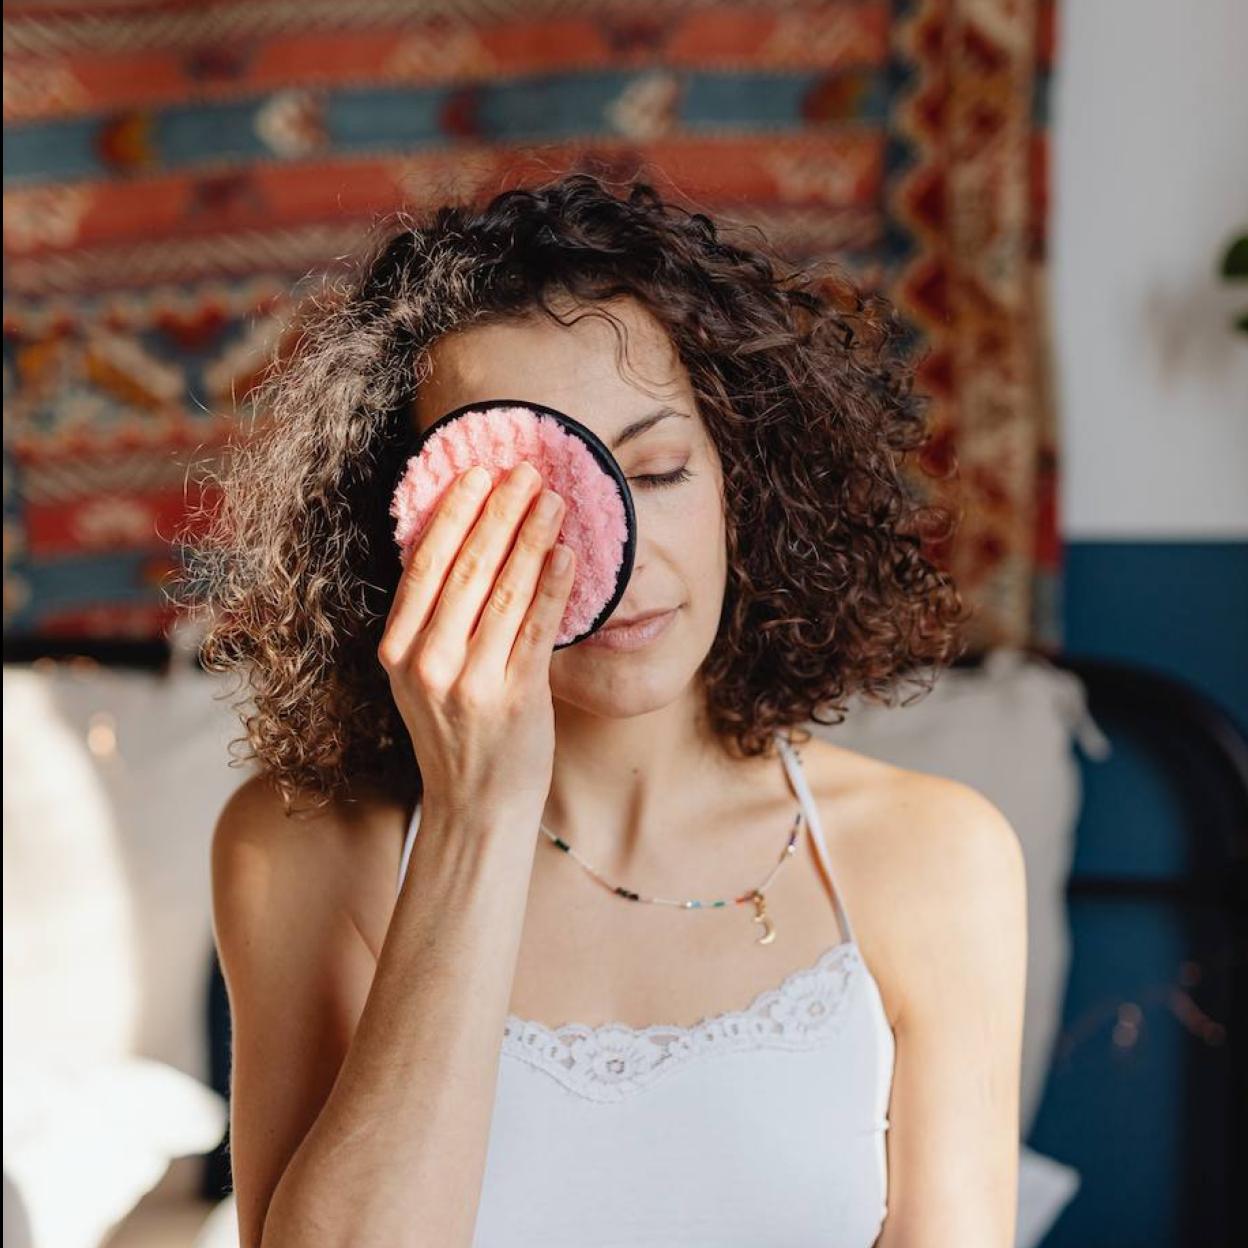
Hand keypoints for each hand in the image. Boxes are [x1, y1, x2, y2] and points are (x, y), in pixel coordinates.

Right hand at [378, 461, 575, 833]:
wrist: (475, 808)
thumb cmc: (456, 736)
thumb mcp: (422, 677)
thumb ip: (433, 621)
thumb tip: (469, 544)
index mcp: (398, 650)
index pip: (424, 564)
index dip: (454, 513)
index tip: (478, 473)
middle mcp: (426, 662)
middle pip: (466, 566)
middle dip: (500, 511)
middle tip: (527, 471)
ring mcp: (469, 682)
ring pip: (504, 590)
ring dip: (533, 536)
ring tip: (554, 499)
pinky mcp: (514, 700)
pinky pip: (537, 629)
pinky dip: (554, 586)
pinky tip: (569, 553)